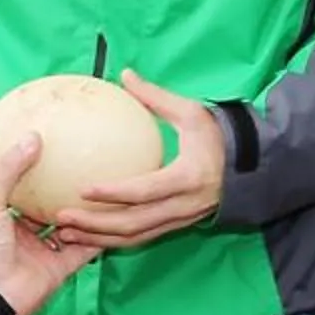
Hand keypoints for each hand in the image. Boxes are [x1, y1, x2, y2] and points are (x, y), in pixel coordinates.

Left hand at [0, 132, 102, 314]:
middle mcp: (28, 234)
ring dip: (85, 215)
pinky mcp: (62, 268)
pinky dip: (96, 238)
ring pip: (72, 229)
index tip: (58, 155)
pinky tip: (112, 219)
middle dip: (67, 195)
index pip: (27, 193)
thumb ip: (9, 170)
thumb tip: (33, 137)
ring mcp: (46, 252)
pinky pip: (84, 250)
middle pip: (52, 210)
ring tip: (104, 192)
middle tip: (87, 171)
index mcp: (7, 218)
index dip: (40, 176)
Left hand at [40, 72, 227, 247]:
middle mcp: (183, 206)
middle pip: (134, 224)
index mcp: (187, 178)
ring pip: (135, 238)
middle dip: (95, 224)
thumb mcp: (192, 113)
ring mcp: (179, 220)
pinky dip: (113, 240)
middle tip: (62, 217)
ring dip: (99, 238)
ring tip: (66, 233)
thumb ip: (156, 97)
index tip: (84, 188)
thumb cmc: (219, 137)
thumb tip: (125, 75)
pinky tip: (88, 236)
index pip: (145, 191)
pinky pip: (141, 238)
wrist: (253, 168)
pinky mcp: (175, 226)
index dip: (114, 193)